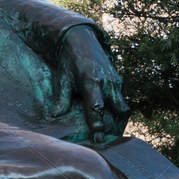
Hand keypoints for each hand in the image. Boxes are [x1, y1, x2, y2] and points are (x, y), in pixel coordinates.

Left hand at [59, 25, 129, 143]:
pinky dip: (117, 109)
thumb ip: (62, 98)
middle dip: (116, 125)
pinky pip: (121, 98)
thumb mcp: (63, 78)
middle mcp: (107, 82)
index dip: (98, 124)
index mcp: (91, 82)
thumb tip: (56, 116)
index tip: (98, 137)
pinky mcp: (118, 79)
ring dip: (118, 119)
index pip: (97, 108)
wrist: (81, 39)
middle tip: (108, 139)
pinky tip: (110, 119)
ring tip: (111, 133)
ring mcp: (115, 81)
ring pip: (122, 105)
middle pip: (119, 109)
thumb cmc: (70, 61)